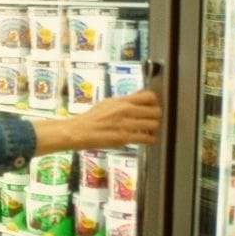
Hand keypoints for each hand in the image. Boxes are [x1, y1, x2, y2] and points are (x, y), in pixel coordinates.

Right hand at [32, 90, 161, 155]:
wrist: (78, 131)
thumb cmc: (91, 118)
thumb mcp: (107, 103)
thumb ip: (124, 100)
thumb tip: (139, 96)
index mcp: (122, 101)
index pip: (149, 96)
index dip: (154, 102)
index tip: (152, 107)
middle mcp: (125, 111)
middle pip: (155, 111)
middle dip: (155, 117)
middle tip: (151, 120)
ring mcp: (125, 124)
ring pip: (153, 125)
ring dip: (153, 129)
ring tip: (147, 130)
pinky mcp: (124, 138)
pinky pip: (147, 138)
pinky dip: (150, 139)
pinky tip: (145, 139)